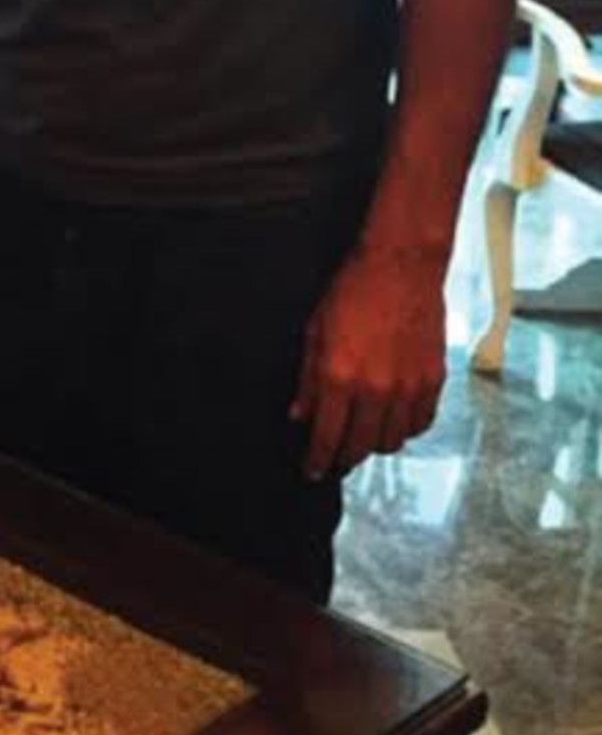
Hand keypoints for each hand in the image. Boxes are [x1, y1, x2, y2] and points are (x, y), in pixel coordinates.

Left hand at [290, 242, 447, 477]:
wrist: (401, 265)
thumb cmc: (354, 290)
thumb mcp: (315, 332)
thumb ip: (308, 379)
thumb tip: (300, 414)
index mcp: (341, 377)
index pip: (327, 437)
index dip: (318, 460)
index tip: (312, 470)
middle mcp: (376, 389)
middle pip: (360, 447)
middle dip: (344, 457)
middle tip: (335, 456)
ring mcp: (409, 387)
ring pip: (393, 441)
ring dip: (375, 444)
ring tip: (363, 435)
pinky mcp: (434, 380)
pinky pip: (421, 424)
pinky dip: (405, 429)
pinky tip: (393, 420)